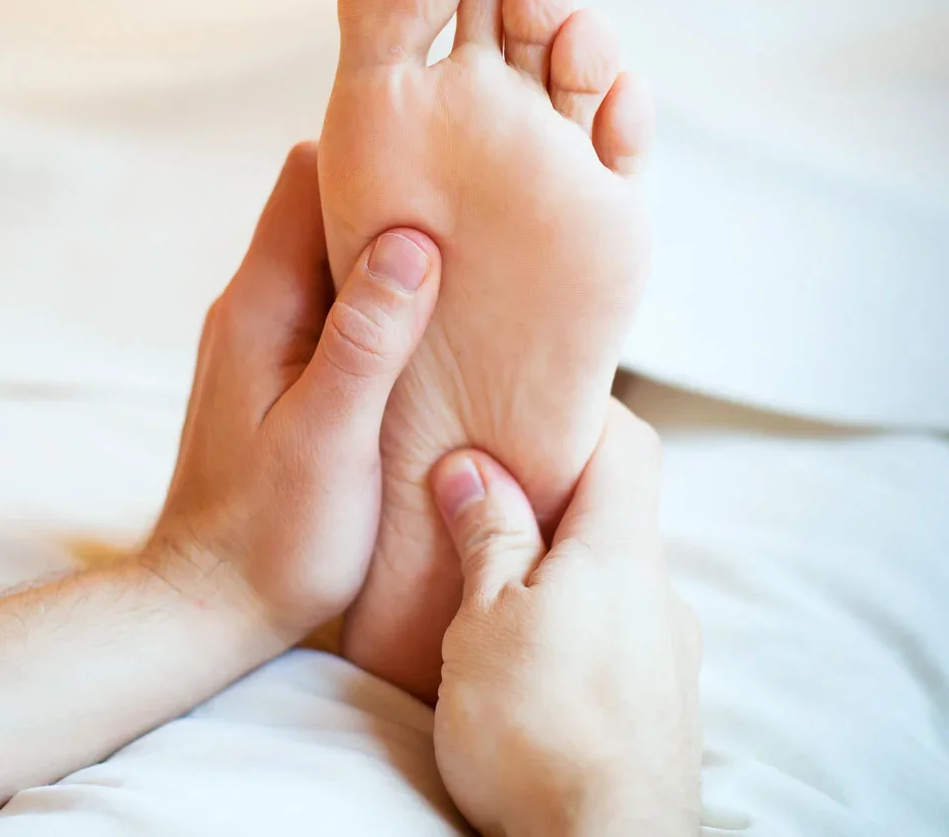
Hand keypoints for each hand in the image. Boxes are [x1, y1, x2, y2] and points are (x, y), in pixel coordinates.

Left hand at [143, 140, 441, 645]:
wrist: (212, 601)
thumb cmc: (272, 536)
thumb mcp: (327, 439)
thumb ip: (365, 340)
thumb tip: (412, 242)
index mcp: (259, 305)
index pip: (306, 177)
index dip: (370, 155)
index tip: (442, 160)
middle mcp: (256, 305)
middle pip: (323, 207)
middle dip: (393, 199)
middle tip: (472, 213)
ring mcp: (268, 337)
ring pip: (333, 256)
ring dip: (392, 255)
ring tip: (466, 267)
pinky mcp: (285, 369)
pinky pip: (337, 305)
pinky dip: (383, 301)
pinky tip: (430, 330)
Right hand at [430, 398, 701, 836]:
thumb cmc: (538, 735)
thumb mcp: (488, 623)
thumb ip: (488, 535)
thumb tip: (474, 466)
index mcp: (620, 552)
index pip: (627, 441)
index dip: (582, 409)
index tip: (528, 403)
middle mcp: (656, 591)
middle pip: (616, 502)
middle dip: (553, 486)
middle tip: (486, 487)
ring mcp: (663, 645)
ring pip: (612, 567)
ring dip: (560, 555)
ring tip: (492, 572)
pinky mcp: (656, 694)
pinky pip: (617, 620)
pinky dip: (575, 606)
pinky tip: (529, 643)